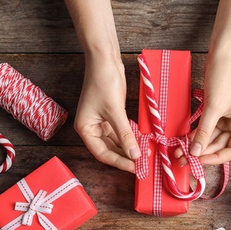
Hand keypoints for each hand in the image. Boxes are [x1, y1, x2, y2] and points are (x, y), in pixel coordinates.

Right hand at [74, 55, 140, 171]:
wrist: (105, 60)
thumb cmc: (104, 82)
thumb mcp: (115, 110)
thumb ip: (125, 134)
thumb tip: (135, 155)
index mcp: (85, 129)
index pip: (102, 153)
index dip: (118, 162)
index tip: (134, 168)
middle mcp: (92, 128)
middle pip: (109, 149)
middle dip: (125, 156)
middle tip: (142, 164)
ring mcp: (102, 122)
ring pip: (116, 141)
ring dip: (129, 147)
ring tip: (144, 154)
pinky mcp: (112, 115)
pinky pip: (121, 131)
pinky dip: (131, 137)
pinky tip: (141, 142)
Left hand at [176, 54, 230, 165]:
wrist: (221, 55)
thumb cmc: (224, 78)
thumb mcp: (214, 107)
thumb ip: (204, 131)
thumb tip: (194, 152)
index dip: (216, 158)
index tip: (198, 161)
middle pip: (219, 145)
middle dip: (201, 152)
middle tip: (182, 159)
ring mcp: (226, 118)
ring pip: (211, 138)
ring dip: (196, 145)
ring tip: (179, 152)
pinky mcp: (216, 112)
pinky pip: (206, 128)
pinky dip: (195, 134)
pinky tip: (183, 140)